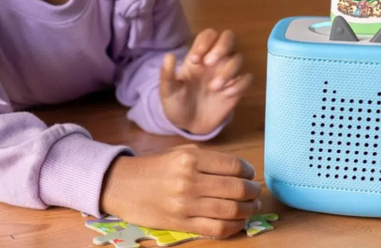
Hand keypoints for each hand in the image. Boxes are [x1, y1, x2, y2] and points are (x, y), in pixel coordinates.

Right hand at [100, 146, 261, 237]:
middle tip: (255, 191)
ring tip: (251, 206)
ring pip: (231, 210)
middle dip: (252, 191)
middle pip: (236, 188)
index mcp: (191, 158)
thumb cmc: (154, 166)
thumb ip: (208, 159)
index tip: (250, 173)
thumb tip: (239, 169)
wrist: (124, 185)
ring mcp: (186, 204)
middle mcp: (190, 180)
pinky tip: (238, 222)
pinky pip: (217, 229)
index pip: (233, 165)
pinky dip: (234, 227)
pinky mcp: (182, 223)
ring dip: (248, 209)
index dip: (248, 170)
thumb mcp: (180, 152)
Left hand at [160, 29, 251, 134]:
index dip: (204, 43)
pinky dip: (239, 84)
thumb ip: (167, 74)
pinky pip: (247, 78)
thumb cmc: (177, 103)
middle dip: (222, 46)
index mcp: (198, 56)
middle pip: (228, 37)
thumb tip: (168, 55)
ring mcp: (227, 73)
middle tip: (209, 63)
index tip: (195, 61)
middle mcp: (215, 61)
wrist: (188, 125)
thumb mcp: (167, 90)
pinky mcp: (237, 88)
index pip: (208, 35)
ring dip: (228, 70)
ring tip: (214, 87)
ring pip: (238, 58)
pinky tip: (226, 95)